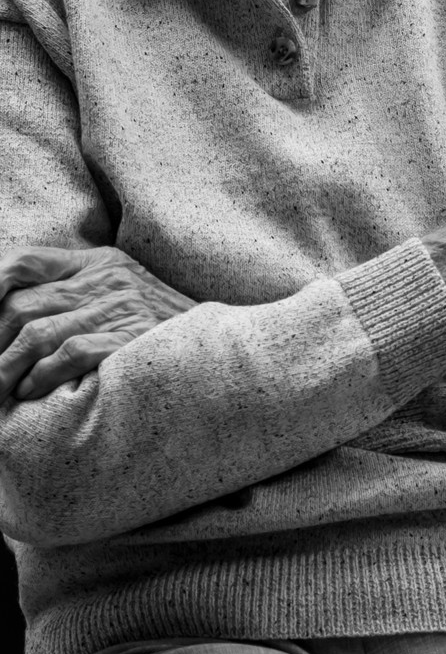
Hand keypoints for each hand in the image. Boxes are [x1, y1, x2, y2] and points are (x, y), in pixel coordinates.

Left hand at [0, 246, 196, 401]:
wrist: (217, 343)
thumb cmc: (158, 324)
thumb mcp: (118, 289)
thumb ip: (71, 292)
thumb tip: (9, 312)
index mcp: (98, 262)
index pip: (26, 261)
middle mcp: (107, 280)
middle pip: (22, 306)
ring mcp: (120, 308)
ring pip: (36, 334)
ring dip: (5, 368)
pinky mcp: (130, 338)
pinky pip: (68, 353)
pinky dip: (41, 376)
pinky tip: (30, 391)